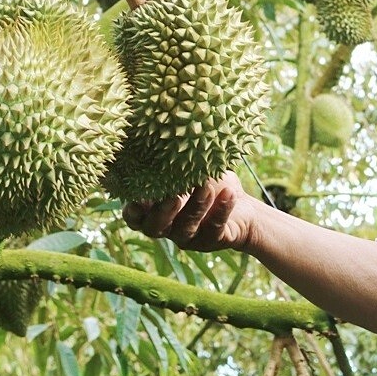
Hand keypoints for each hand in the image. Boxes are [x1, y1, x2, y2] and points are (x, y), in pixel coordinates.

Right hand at [122, 172, 255, 251]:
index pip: (135, 217)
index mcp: (154, 212)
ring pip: (186, 228)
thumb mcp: (192, 170)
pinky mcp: (212, 240)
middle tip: (173, 195)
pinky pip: (215, 228)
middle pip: (155, 228)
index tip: (137, 199)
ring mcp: (189, 238)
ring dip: (195, 206)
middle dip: (163, 212)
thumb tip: (166, 135)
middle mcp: (167, 228)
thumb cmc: (209, 184)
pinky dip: (221, 210)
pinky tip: (229, 193)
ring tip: (206, 187)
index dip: (132, 211)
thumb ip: (175, 162)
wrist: (243, 208)